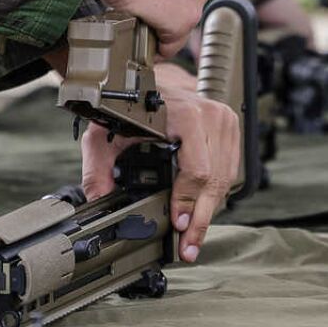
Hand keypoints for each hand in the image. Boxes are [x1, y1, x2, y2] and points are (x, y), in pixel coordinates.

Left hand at [80, 63, 237, 263]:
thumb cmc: (128, 104)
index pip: (196, 168)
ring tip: (194, 238)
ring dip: (210, 211)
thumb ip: (97, 169)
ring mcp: (224, 120)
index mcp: (183, 113)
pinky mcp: (230, 128)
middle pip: (214, 179)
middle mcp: (210, 114)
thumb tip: (98, 202)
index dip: (187, 201)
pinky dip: (216, 193)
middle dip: (200, 219)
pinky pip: (230, 169)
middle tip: (189, 248)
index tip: (178, 226)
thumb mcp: (105, 133)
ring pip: (225, 178)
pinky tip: (201, 212)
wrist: (149, 79)